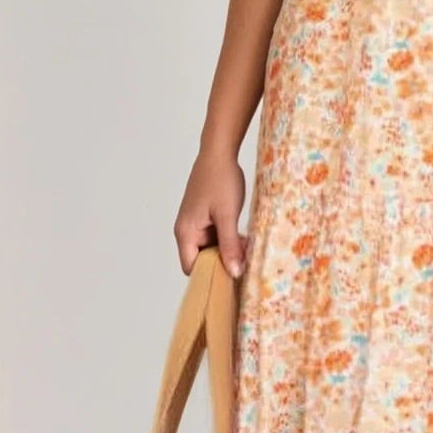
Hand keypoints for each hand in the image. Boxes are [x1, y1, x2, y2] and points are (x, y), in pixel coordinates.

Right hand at [173, 145, 248, 278]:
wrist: (219, 153)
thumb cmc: (221, 180)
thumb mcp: (227, 215)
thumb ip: (230, 245)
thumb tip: (234, 273)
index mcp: (185, 233)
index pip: (191, 268)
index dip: (209, 276)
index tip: (231, 279)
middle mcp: (187, 231)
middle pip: (202, 260)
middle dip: (222, 262)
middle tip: (244, 261)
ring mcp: (196, 224)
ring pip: (211, 248)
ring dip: (228, 250)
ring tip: (246, 248)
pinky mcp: (205, 218)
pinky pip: (215, 237)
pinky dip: (228, 240)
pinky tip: (243, 237)